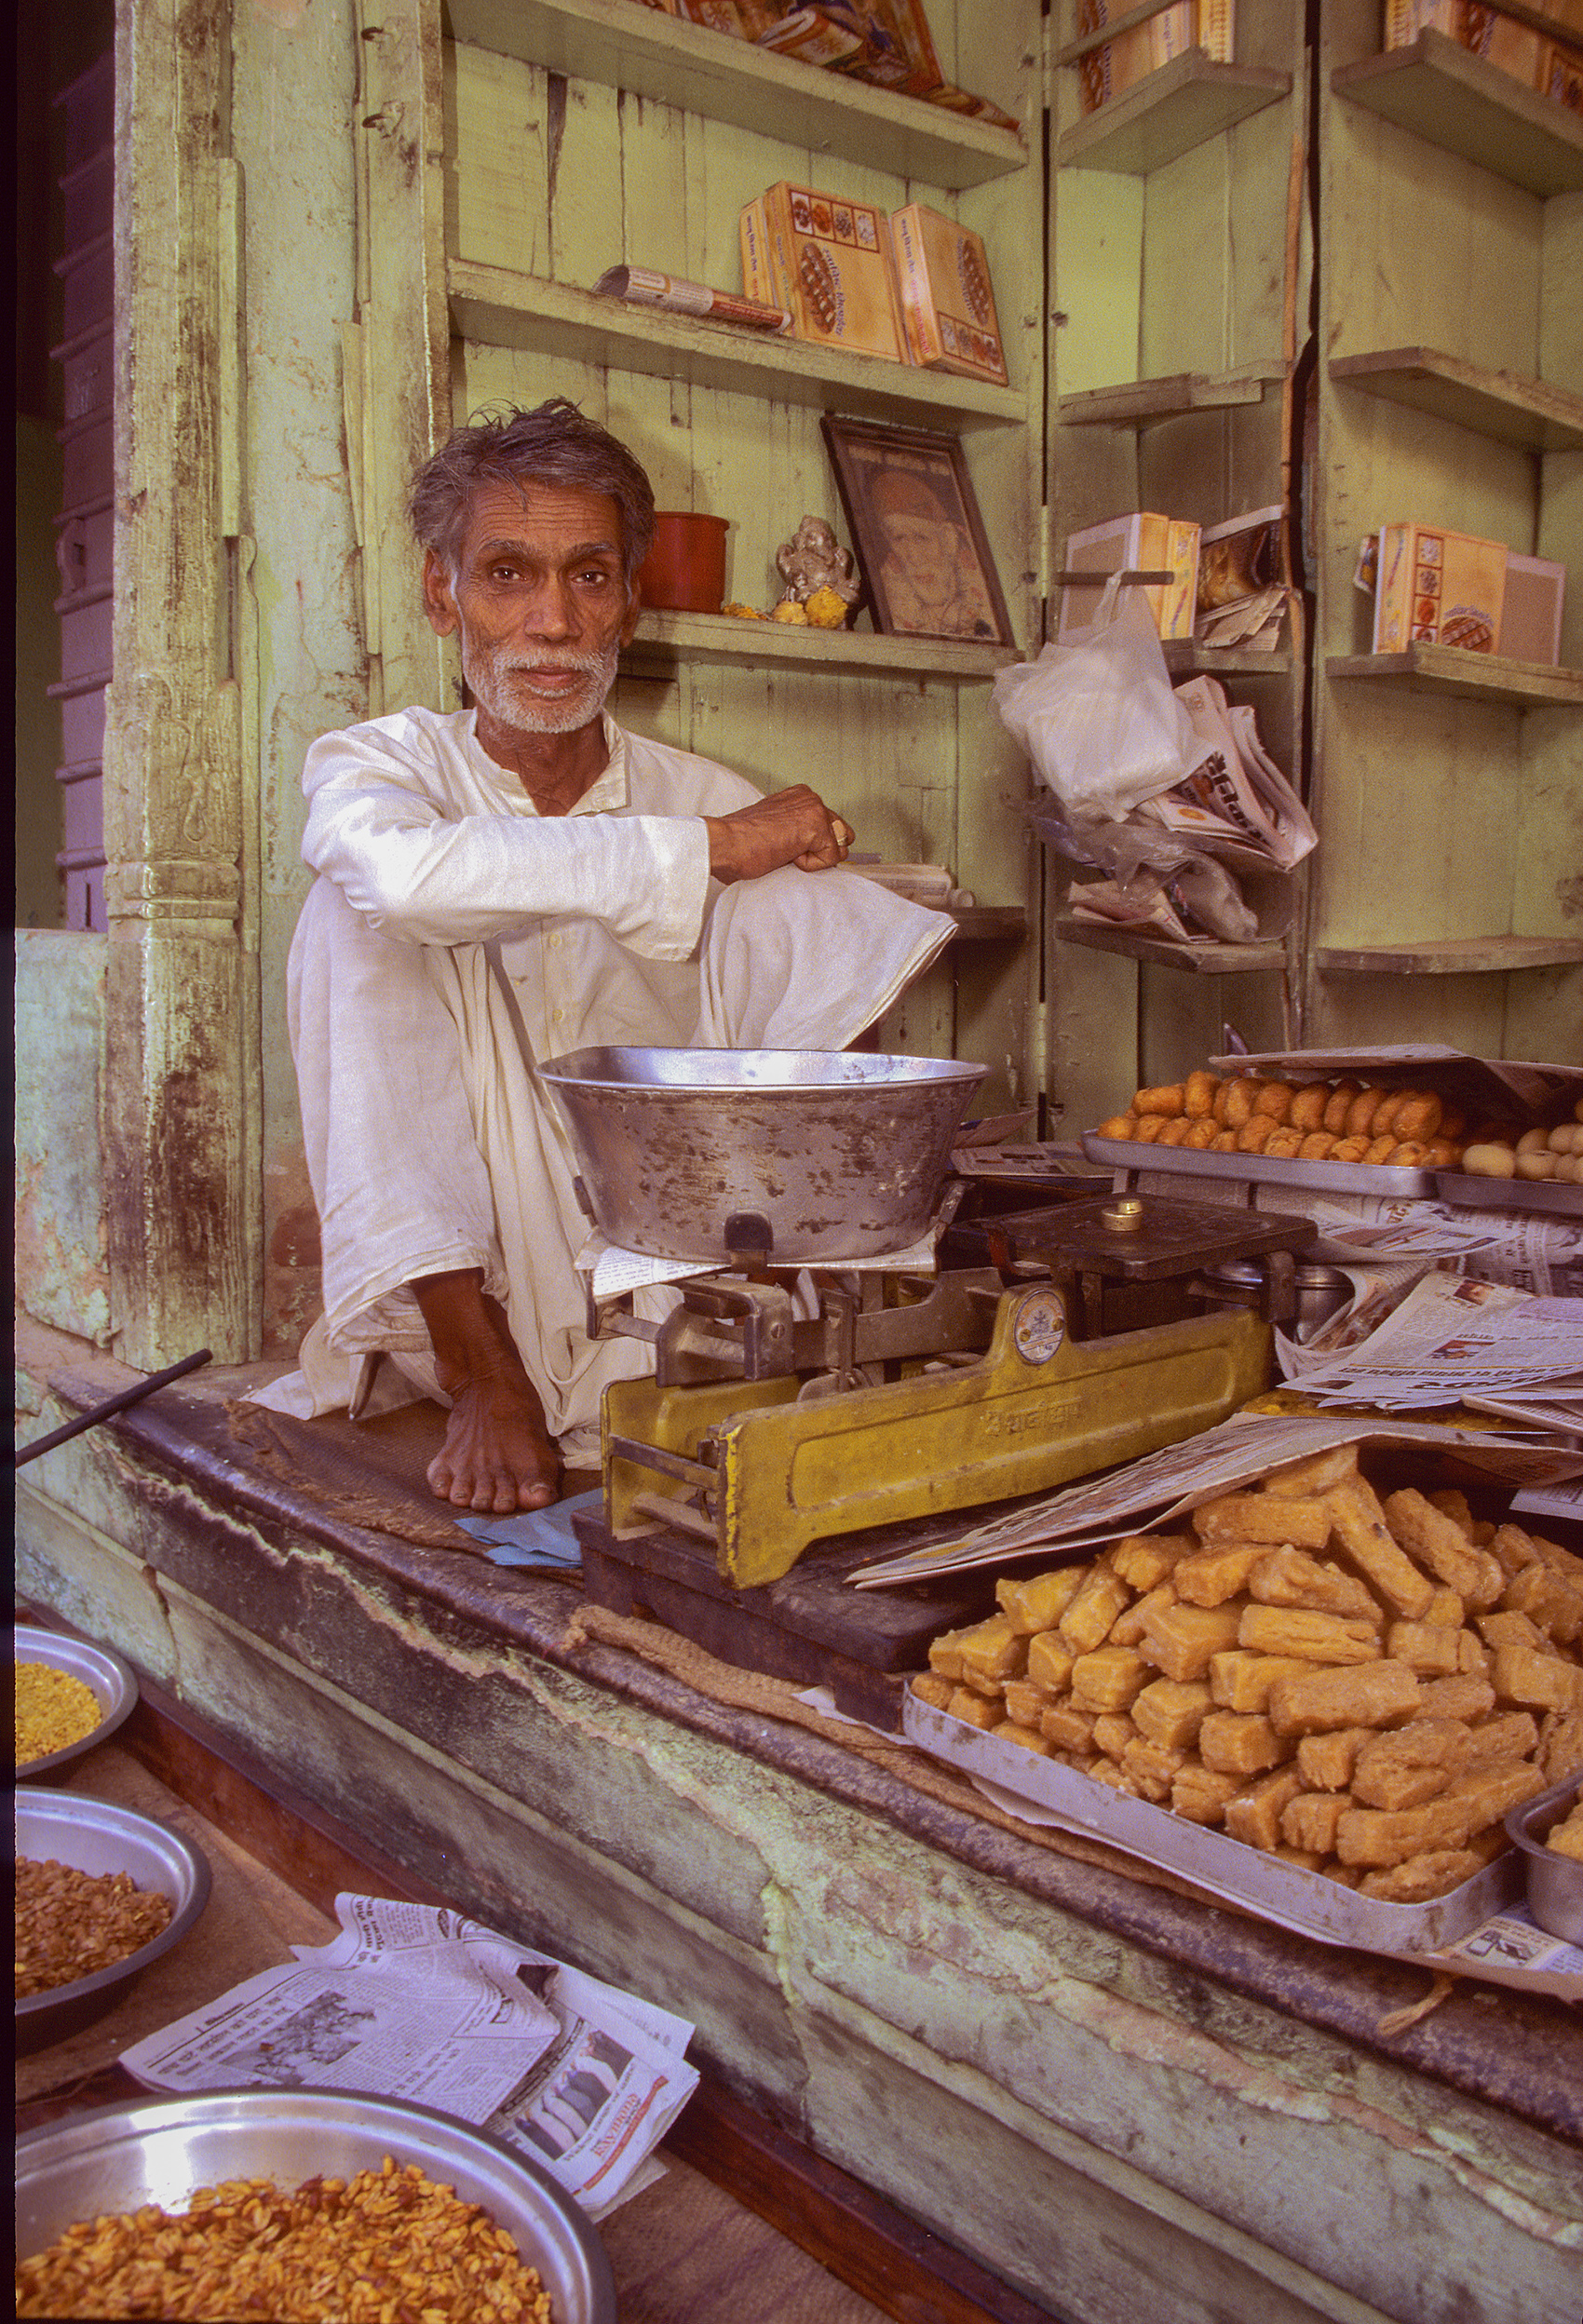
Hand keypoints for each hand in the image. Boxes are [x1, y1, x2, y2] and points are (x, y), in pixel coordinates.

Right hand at [704, 785, 854, 883]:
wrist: (725, 844)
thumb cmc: (741, 842)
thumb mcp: (775, 829)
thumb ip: (797, 831)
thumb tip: (816, 848)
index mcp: (800, 796)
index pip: (830, 825)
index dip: (814, 845)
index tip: (786, 846)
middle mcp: (810, 798)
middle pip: (842, 834)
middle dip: (822, 850)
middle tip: (788, 852)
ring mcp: (815, 810)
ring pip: (838, 847)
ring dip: (814, 857)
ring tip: (784, 851)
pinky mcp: (816, 827)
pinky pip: (830, 859)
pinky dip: (809, 865)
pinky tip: (785, 854)